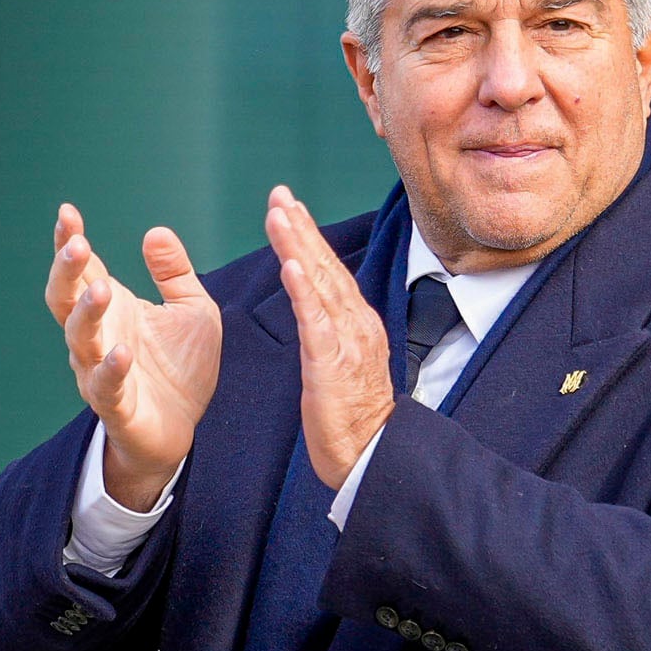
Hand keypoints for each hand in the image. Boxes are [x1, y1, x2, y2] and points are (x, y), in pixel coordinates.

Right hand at [46, 205, 219, 510]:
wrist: (184, 430)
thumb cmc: (182, 368)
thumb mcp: (192, 311)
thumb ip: (175, 274)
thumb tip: (156, 232)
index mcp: (111, 309)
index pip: (81, 270)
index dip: (69, 242)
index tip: (67, 212)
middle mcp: (96, 337)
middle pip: (64, 300)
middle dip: (67, 271)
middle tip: (76, 244)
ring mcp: (100, 372)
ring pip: (80, 340)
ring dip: (87, 314)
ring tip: (102, 290)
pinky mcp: (118, 407)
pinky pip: (106, 388)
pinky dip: (111, 370)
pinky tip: (123, 352)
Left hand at [264, 187, 392, 488]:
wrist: (371, 455)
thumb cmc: (353, 418)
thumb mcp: (343, 366)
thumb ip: (333, 334)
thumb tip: (318, 312)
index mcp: (358, 324)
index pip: (330, 272)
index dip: (309, 238)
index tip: (290, 207)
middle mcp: (356, 324)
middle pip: (325, 267)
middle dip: (301, 227)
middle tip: (279, 194)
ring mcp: (347, 342)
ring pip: (319, 284)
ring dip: (298, 245)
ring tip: (279, 214)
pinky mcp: (331, 364)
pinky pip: (315, 320)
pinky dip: (303, 290)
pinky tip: (290, 264)